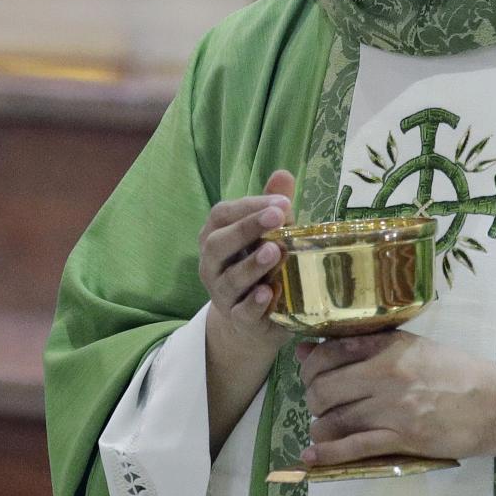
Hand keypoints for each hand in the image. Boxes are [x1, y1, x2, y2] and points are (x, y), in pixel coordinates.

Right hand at [198, 170, 297, 352]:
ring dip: (251, 265)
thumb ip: (271, 208)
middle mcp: (212, 264)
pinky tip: (268, 293)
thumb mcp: (267, 236)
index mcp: (215, 237)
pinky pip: (241, 312)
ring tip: (274, 252)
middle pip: (219, 244)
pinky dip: (253, 303)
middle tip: (277, 217)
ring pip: (229, 279)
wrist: (252, 322)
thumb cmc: (261, 268)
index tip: (281, 202)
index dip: (249, 207)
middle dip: (246, 229)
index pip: (222, 215)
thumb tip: (283, 174)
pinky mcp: (238, 319)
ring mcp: (222, 294)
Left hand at [296, 331, 495, 467]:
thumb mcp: (410, 347)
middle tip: (320, 405)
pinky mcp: (404, 438)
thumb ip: (361, 346)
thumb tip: (306, 350)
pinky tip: (313, 457)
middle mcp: (386, 374)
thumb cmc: (454, 372)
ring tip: (323, 429)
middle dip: (312, 399)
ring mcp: (394, 408)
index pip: (329, 351)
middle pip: (324, 389)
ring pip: (334, 419)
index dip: (309, 367)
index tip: (309, 376)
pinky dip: (327, 454)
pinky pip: (354, 447)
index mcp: (388, 346)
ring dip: (320, 428)